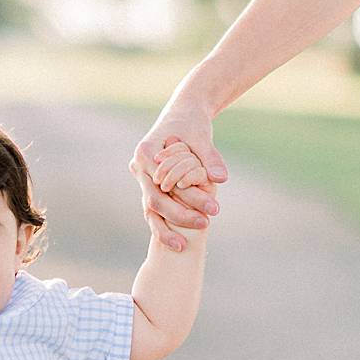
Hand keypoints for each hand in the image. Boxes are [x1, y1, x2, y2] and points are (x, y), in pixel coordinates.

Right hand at [130, 101, 226, 247]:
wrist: (183, 113)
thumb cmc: (192, 123)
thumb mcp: (202, 138)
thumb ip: (209, 159)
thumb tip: (221, 178)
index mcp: (146, 152)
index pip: (165, 183)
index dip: (188, 198)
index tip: (212, 210)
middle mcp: (139, 167)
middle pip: (155, 200)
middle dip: (180, 216)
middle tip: (206, 224)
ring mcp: (142, 179)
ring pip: (152, 209)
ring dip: (168, 227)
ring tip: (184, 246)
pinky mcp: (149, 186)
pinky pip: (155, 210)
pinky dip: (166, 224)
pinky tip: (179, 242)